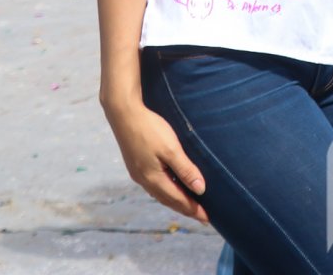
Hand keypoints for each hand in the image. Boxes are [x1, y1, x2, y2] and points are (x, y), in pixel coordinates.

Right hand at [105, 100, 210, 223]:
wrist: (124, 114)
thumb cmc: (150, 129)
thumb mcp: (171, 149)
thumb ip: (185, 170)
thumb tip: (200, 189)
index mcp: (153, 179)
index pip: (178, 200)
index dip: (193, 209)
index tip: (207, 218)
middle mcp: (144, 180)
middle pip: (169, 200)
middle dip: (186, 209)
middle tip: (202, 217)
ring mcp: (138, 173)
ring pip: (161, 194)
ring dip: (176, 201)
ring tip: (189, 205)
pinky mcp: (136, 165)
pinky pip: (155, 185)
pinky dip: (167, 191)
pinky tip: (172, 187)